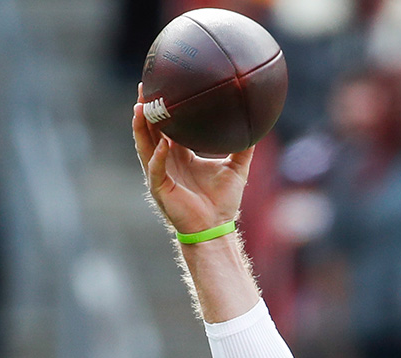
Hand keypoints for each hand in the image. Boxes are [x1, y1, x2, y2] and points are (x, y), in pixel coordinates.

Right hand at [132, 83, 253, 233]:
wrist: (215, 227)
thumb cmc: (222, 201)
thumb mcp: (237, 168)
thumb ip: (244, 148)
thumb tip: (259, 126)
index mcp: (179, 154)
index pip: (165, 126)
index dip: (162, 109)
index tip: (161, 86)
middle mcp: (165, 161)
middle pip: (148, 130)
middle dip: (144, 110)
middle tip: (144, 87)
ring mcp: (159, 174)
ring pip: (144, 145)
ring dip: (142, 127)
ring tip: (141, 108)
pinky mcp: (159, 189)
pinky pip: (156, 169)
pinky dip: (158, 157)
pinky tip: (163, 144)